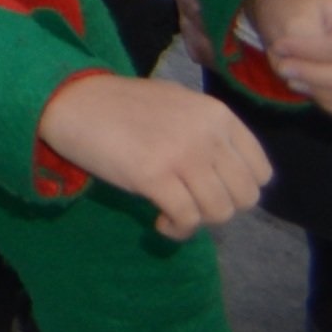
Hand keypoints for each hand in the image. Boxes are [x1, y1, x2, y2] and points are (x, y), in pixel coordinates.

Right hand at [44, 67, 272, 237]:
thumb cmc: (123, 105)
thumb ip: (210, 133)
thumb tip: (232, 175)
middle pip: (244, 197)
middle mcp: (206, 133)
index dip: (239, 189)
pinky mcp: (153, 175)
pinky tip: (161, 223)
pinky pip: (187, 220)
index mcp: (217, 115)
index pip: (260, 172)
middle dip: (220, 208)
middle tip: (191, 202)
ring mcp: (181, 154)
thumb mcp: (179, 105)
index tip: (213, 189)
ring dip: (198, 221)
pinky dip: (178, 230)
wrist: (70, 100)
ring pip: (219, 212)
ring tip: (174, 214)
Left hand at [260, 0, 331, 124]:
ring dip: (327, 95)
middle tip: (284, 70)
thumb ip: (302, 42)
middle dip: (318, 78)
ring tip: (295, 80)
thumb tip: (306, 74)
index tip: (278, 48)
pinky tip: (313, 90)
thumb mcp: (293, 15)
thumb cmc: (299, 15)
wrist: (302, 23)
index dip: (308, 53)